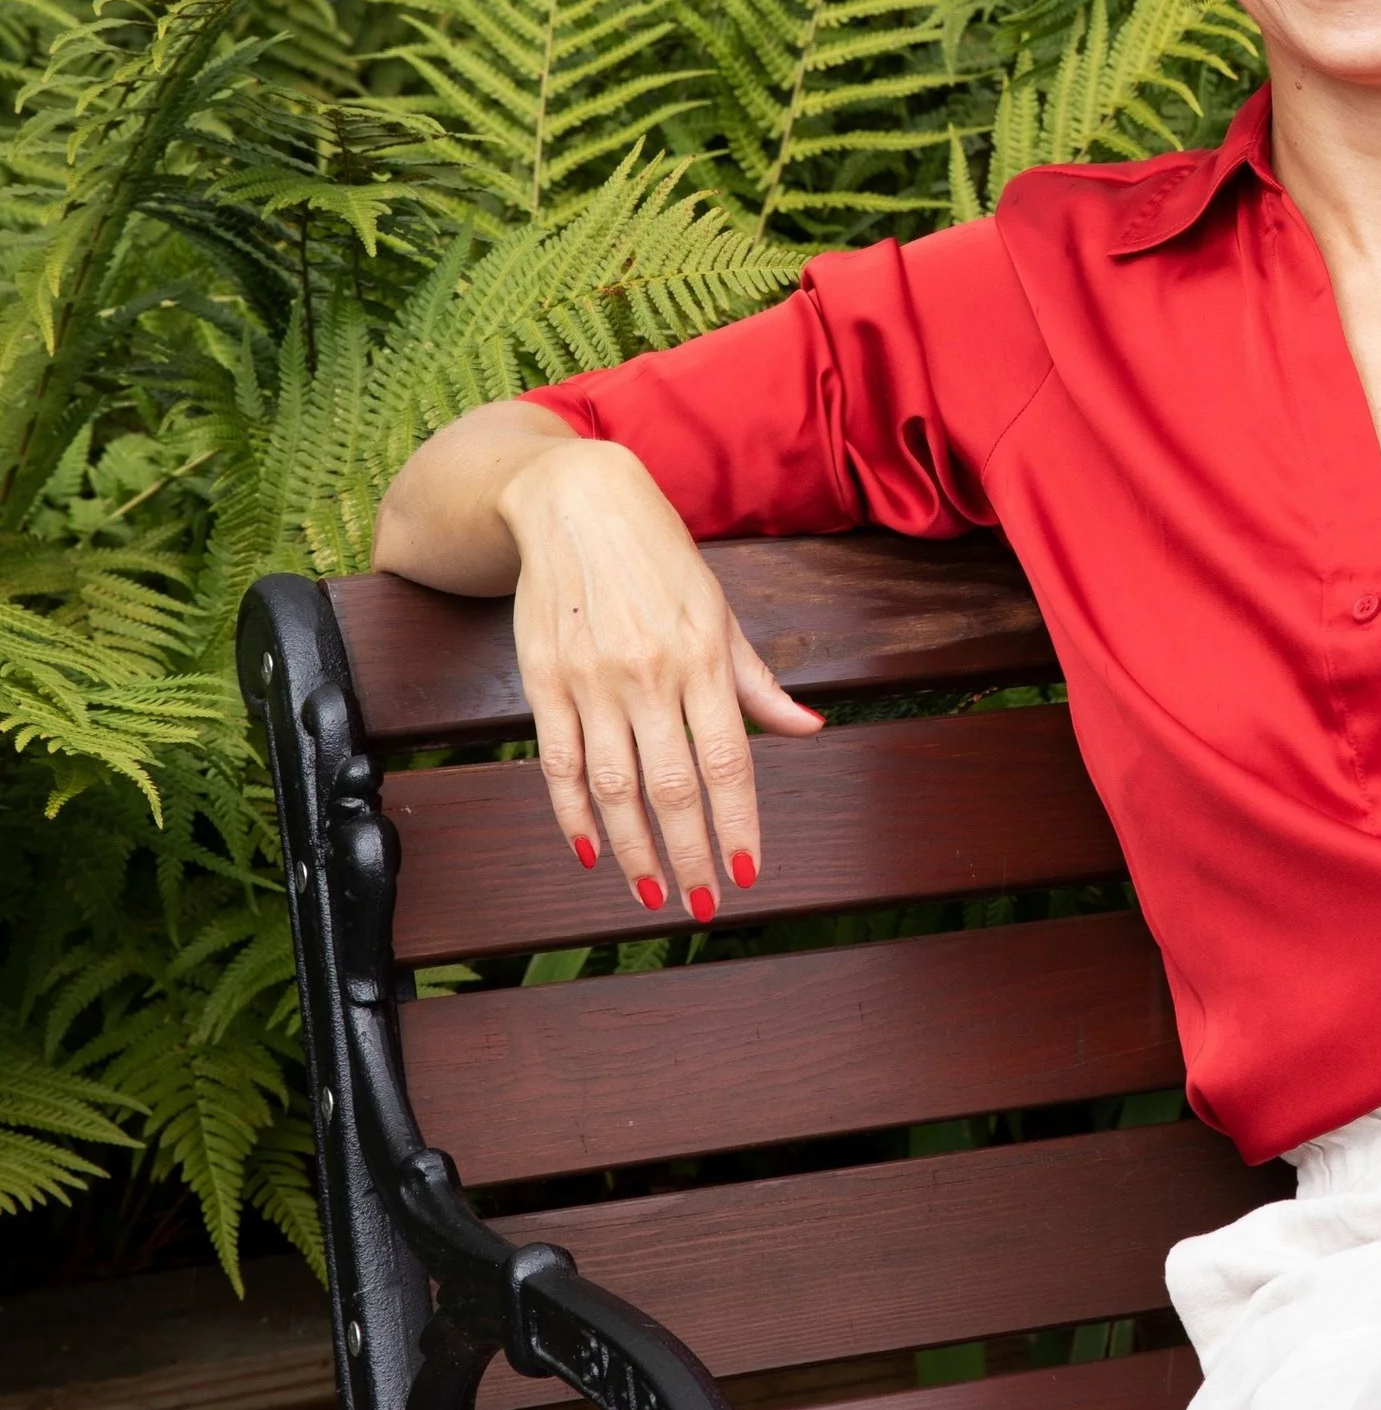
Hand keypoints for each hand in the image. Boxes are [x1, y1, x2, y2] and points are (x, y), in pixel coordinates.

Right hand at [498, 436, 822, 915]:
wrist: (575, 504)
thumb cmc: (660, 558)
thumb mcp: (718, 610)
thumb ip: (756, 681)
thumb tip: (807, 731)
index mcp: (702, 657)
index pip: (728, 759)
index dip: (737, 821)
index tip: (748, 872)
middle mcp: (648, 674)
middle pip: (671, 786)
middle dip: (690, 854)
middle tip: (701, 905)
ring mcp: (591, 681)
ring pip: (613, 786)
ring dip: (632, 849)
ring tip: (652, 891)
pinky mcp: (544, 682)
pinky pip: (559, 763)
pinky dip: (571, 813)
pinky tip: (588, 850)